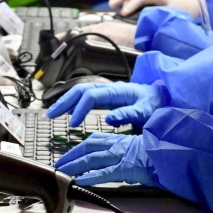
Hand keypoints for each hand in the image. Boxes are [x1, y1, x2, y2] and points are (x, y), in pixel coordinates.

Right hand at [45, 81, 165, 127]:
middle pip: (80, 90)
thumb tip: (109, 118)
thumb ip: (128, 114)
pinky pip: (85, 96)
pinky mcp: (106, 96)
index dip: (80, 109)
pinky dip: (74, 102)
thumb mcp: (145, 111)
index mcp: (116, 91)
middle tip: (50, 115)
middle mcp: (108, 88)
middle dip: (64, 101)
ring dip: (65, 101)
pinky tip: (68, 111)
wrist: (161, 96)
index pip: (91, 96)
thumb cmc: (154, 104)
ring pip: (80, 92)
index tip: (73, 124)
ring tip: (52, 113)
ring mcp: (106, 91)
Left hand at [56, 133, 155, 186]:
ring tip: (64, 173)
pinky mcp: (125, 168)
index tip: (68, 154)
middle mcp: (116, 145)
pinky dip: (91, 176)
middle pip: (87, 148)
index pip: (92, 141)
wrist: (170, 152)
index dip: (77, 148)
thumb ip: (120, 149)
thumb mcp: (134, 147)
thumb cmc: (156, 152)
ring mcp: (120, 156)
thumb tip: (108, 159)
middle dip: (71, 156)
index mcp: (118, 139)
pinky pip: (104, 173)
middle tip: (59, 164)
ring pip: (91, 159)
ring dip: (75, 166)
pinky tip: (81, 181)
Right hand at [109, 0, 201, 17]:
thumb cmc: (187, 14)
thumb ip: (160, 22)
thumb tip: (144, 30)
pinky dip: (129, 1)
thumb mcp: (175, 20)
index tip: (123, 14)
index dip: (131, 5)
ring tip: (114, 7)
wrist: (197, 6)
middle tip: (111, 5)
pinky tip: (124, 9)